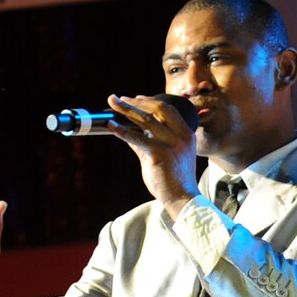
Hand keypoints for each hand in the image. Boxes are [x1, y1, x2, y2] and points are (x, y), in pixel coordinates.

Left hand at [106, 93, 200, 217]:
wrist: (182, 198)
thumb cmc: (173, 179)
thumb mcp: (165, 155)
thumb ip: (149, 141)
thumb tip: (130, 130)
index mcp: (186, 134)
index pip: (168, 109)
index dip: (150, 101)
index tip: (135, 98)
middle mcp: (181, 136)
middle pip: (158, 109)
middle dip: (136, 101)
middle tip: (118, 98)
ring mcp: (172, 144)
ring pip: (146, 120)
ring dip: (126, 109)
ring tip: (112, 103)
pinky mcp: (159, 154)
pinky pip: (137, 138)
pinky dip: (122, 131)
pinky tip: (111, 126)